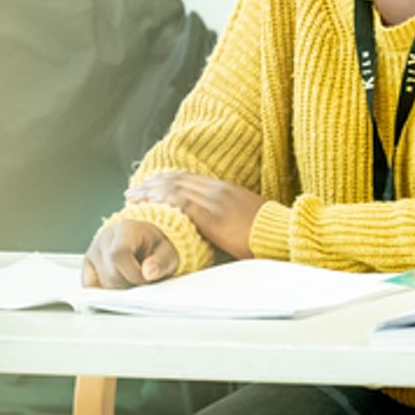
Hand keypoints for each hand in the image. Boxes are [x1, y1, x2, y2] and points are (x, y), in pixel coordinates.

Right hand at [82, 220, 178, 288]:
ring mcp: (93, 251)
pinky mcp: (87, 264)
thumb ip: (161, 262)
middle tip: (142, 280)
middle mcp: (104, 238)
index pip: (118, 254)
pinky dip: (104, 291)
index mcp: (125, 229)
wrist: (144, 238)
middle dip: (129, 285)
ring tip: (132, 279)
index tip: (146, 279)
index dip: (133, 273)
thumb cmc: (155, 245)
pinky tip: (117, 287)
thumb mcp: (168, 251)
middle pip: (110, 274)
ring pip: (102, 283)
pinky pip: (90, 285)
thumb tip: (148, 273)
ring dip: (119, 289)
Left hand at [124, 172, 264, 259]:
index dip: (168, 181)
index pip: (190, 180)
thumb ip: (230, 218)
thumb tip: (220, 226)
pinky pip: (178, 203)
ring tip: (133, 196)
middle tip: (135, 189)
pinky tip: (147, 205)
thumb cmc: (268, 234)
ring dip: (150, 191)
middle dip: (153, 184)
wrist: (281, 234)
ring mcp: (213, 199)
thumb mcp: (247, 220)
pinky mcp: (210, 213)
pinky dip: (160, 202)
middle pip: (178, 180)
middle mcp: (217, 189)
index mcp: (226, 190)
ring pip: (173, 189)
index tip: (152, 185)